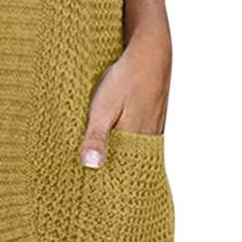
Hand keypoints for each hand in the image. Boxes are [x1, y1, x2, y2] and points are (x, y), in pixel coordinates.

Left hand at [79, 23, 171, 167]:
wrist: (149, 52)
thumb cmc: (125, 79)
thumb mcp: (103, 107)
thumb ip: (97, 136)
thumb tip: (91, 166)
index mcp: (135, 139)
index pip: (121, 170)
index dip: (106, 180)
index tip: (90, 189)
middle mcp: (147, 136)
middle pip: (127, 160)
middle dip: (110, 169)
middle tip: (89, 178)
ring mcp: (152, 125)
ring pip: (132, 147)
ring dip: (117, 152)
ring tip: (99, 161)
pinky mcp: (151, 115)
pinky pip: (137, 134)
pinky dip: (125, 139)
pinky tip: (114, 138)